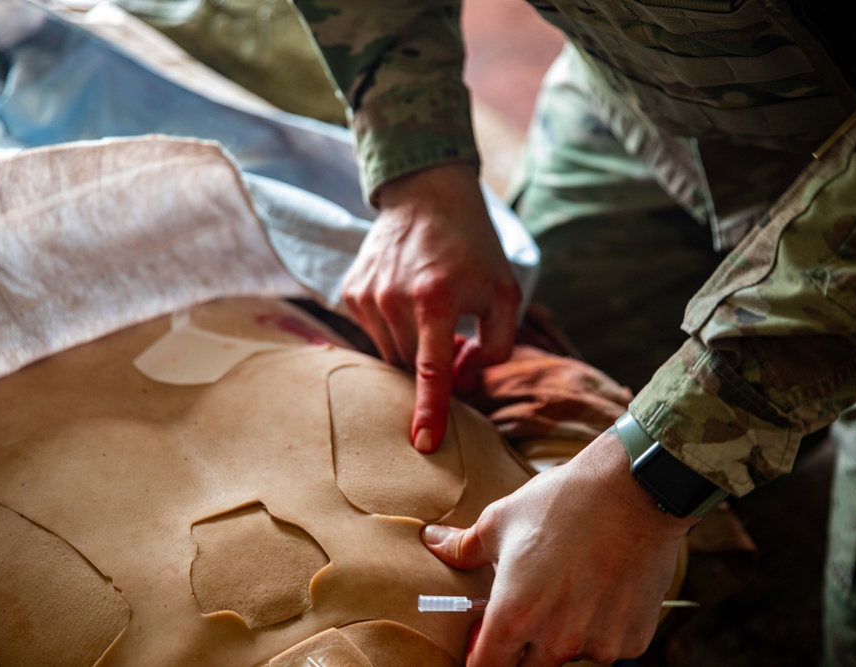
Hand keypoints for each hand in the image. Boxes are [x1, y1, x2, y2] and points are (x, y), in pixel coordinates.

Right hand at [343, 164, 521, 451]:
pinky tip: (408, 298)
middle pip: (411, 366)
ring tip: (433, 310)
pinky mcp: (350, 291)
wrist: (427, 195)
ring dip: (414, 347)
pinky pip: (374, 333)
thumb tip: (461, 380)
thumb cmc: (473, 247)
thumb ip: (496, 346)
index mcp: (436, 298)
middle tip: (457, 336)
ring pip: (390, 353)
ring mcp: (366, 295)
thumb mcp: (505, 292)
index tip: (424, 444)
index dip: (429, 410)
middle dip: (434, 365)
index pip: (431, 370)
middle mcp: (393, 298)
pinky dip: (395, 329)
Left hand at [421, 431, 697, 665]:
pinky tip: (603, 586)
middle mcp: (556, 641)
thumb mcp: (501, 520)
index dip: (480, 655)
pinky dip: (602, 625)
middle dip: (524, 646)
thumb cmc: (562, 502)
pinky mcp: (633, 639)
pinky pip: (608, 644)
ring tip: (572, 585)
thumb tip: (431, 541)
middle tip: (533, 605)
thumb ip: (463, 547)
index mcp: (514, 616)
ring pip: (571, 654)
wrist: (633, 490)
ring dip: (565, 633)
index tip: (483, 642)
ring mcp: (598, 643)